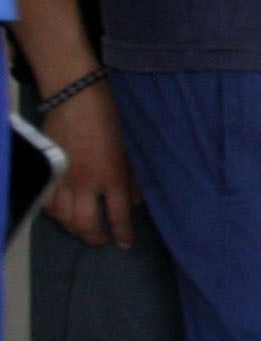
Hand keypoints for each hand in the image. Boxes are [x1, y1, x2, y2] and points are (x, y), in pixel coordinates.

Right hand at [41, 84, 135, 247]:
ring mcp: (63, 178)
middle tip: (101, 240)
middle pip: (85, 224)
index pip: (118, 217)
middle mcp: (86, 182)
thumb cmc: (111, 119)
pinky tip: (62, 213)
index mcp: (113, 177)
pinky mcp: (47, 170)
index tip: (124, 244)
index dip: (122, 234)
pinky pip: (46, 202)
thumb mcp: (132, 149)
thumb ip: (134, 179)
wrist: (77, 96)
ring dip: (73, 228)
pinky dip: (54, 213)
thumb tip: (134, 203)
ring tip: (83, 229)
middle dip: (94, 238)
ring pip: (62, 217)